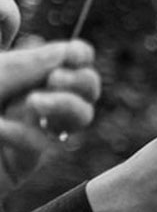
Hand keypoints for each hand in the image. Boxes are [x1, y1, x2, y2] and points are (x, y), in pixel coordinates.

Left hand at [0, 39, 97, 196]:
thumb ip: (26, 64)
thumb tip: (69, 51)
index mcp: (17, 71)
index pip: (67, 58)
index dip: (78, 55)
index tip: (74, 54)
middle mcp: (26, 97)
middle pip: (84, 87)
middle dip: (80, 82)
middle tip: (55, 82)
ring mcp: (27, 128)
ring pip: (77, 117)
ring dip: (65, 106)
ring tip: (34, 104)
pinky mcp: (22, 161)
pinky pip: (43, 144)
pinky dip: (24, 134)